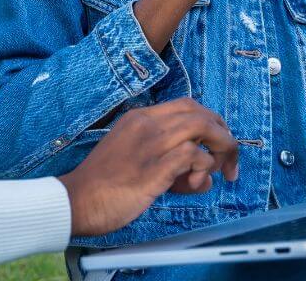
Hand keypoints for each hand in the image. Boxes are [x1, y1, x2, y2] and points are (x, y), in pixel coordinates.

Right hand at [57, 98, 238, 236]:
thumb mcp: (133, 159)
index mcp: (139, 118)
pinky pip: (195, 156)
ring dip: (220, 151)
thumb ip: (167, 160)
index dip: (210, 122)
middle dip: (223, 135)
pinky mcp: (155, 167)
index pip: (187, 105)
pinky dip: (204, 168)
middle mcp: (147, 124)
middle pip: (200, 113)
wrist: (76, 200)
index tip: (218, 143)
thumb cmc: (103, 185)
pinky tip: (196, 182)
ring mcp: (151, 144)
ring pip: (203, 128)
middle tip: (229, 160)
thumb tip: (201, 174)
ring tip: (219, 172)